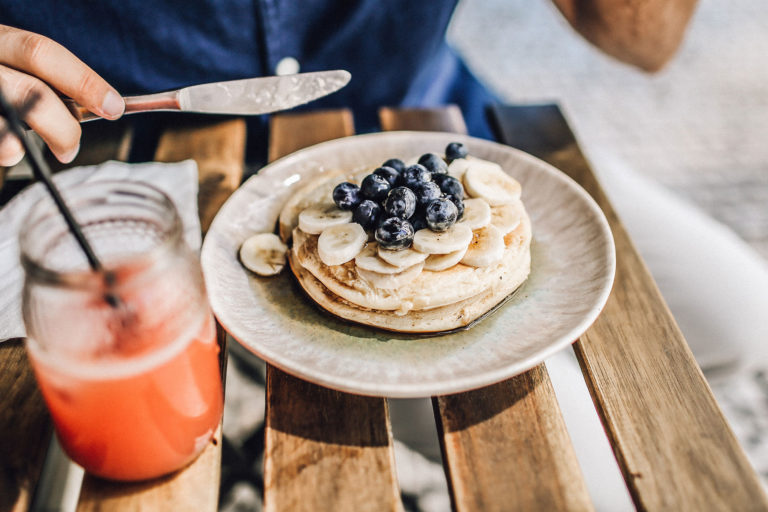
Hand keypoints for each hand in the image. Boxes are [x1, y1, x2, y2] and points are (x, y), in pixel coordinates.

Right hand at [0, 25, 124, 165]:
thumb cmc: (0, 84)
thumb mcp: (16, 71)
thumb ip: (47, 86)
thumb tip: (100, 108)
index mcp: (0, 41)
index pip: (43, 53)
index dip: (83, 81)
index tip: (113, 107)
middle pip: (29, 90)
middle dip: (62, 126)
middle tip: (69, 149)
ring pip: (6, 119)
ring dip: (21, 143)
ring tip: (23, 154)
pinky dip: (2, 147)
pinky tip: (6, 150)